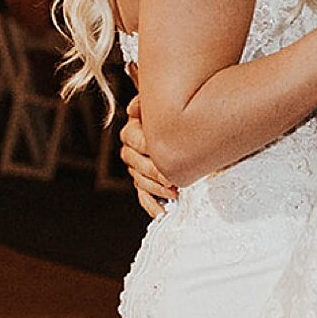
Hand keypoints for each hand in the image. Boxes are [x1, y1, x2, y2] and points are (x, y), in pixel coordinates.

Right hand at [120, 93, 177, 217]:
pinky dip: (153, 206)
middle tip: (172, 180)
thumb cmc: (176, 116)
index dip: (149, 150)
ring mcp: (137, 169)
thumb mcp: (163, 107)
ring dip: (157, 190)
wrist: (185, 127)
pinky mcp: (145, 183)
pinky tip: (162, 212)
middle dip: (155, 174)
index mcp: (132, 132)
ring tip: (175, 194)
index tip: (166, 157)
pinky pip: (144, 197)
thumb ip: (147, 104)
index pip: (134, 140)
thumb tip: (133, 108)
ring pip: (141, 182)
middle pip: (137, 165)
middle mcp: (131, 150)